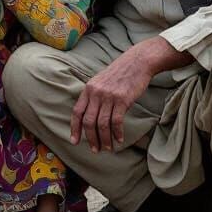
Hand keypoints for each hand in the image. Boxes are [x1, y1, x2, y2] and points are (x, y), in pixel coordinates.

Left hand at [70, 37, 191, 152]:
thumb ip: (94, 95)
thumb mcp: (101, 81)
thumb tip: (89, 115)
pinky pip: (116, 121)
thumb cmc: (120, 73)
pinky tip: (119, 139)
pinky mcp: (122, 100)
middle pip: (88, 121)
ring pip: (102, 124)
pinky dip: (117, 133)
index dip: (74, 128)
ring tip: (108, 148)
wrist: (137, 62)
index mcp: (88, 89)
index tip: (74, 141)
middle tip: (95, 149)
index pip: (77, 112)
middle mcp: (96, 93)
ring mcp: (108, 96)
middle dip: (90, 138)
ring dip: (104, 139)